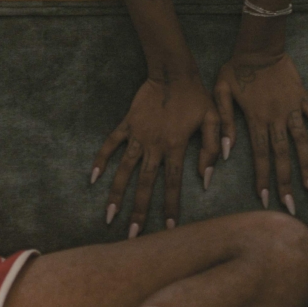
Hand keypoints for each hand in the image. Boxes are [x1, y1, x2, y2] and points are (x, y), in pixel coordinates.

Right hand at [92, 75, 218, 236]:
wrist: (174, 71)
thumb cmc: (197, 96)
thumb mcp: (214, 120)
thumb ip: (212, 148)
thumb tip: (207, 177)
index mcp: (176, 146)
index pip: (173, 183)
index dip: (171, 206)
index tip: (169, 227)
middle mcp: (154, 145)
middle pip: (145, 184)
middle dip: (139, 211)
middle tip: (132, 235)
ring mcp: (138, 135)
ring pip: (124, 169)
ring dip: (116, 193)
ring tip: (109, 215)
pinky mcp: (128, 124)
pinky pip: (112, 144)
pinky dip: (102, 159)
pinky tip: (93, 178)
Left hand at [212, 50, 307, 213]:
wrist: (259, 45)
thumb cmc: (235, 69)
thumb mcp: (220, 92)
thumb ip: (223, 122)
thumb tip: (224, 152)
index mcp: (255, 119)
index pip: (260, 156)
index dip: (263, 179)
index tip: (266, 200)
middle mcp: (276, 118)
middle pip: (283, 156)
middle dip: (287, 183)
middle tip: (292, 207)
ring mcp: (292, 109)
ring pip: (302, 142)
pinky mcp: (303, 98)